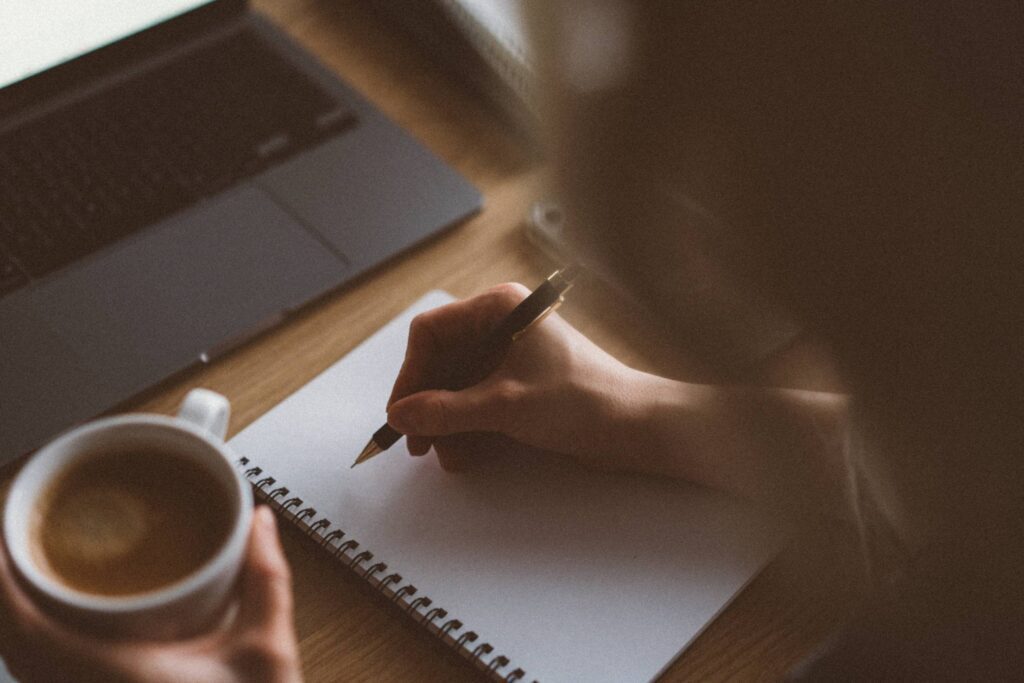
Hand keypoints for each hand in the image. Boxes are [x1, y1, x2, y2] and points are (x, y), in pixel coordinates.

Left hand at [0, 506, 301, 682]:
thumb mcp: (265, 650)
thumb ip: (265, 579)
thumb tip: (259, 524)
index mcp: (112, 677)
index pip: (22, 626)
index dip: (2, 576)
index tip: (8, 533)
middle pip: (9, 642)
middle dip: (5, 586)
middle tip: (18, 540)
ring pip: (17, 663)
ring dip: (13, 619)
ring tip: (26, 573)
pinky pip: (34, 676)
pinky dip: (26, 647)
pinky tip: (46, 625)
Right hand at [386, 283, 674, 472]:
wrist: (636, 426)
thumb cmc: (581, 400)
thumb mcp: (503, 406)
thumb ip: (445, 410)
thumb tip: (401, 415)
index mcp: (499, 309)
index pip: (432, 333)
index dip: (411, 374)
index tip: (401, 412)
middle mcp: (503, 325)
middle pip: (443, 361)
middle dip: (428, 403)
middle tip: (416, 442)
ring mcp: (513, 355)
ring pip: (459, 385)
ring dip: (446, 421)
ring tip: (443, 455)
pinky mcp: (523, 383)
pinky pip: (479, 400)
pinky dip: (468, 426)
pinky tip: (462, 454)